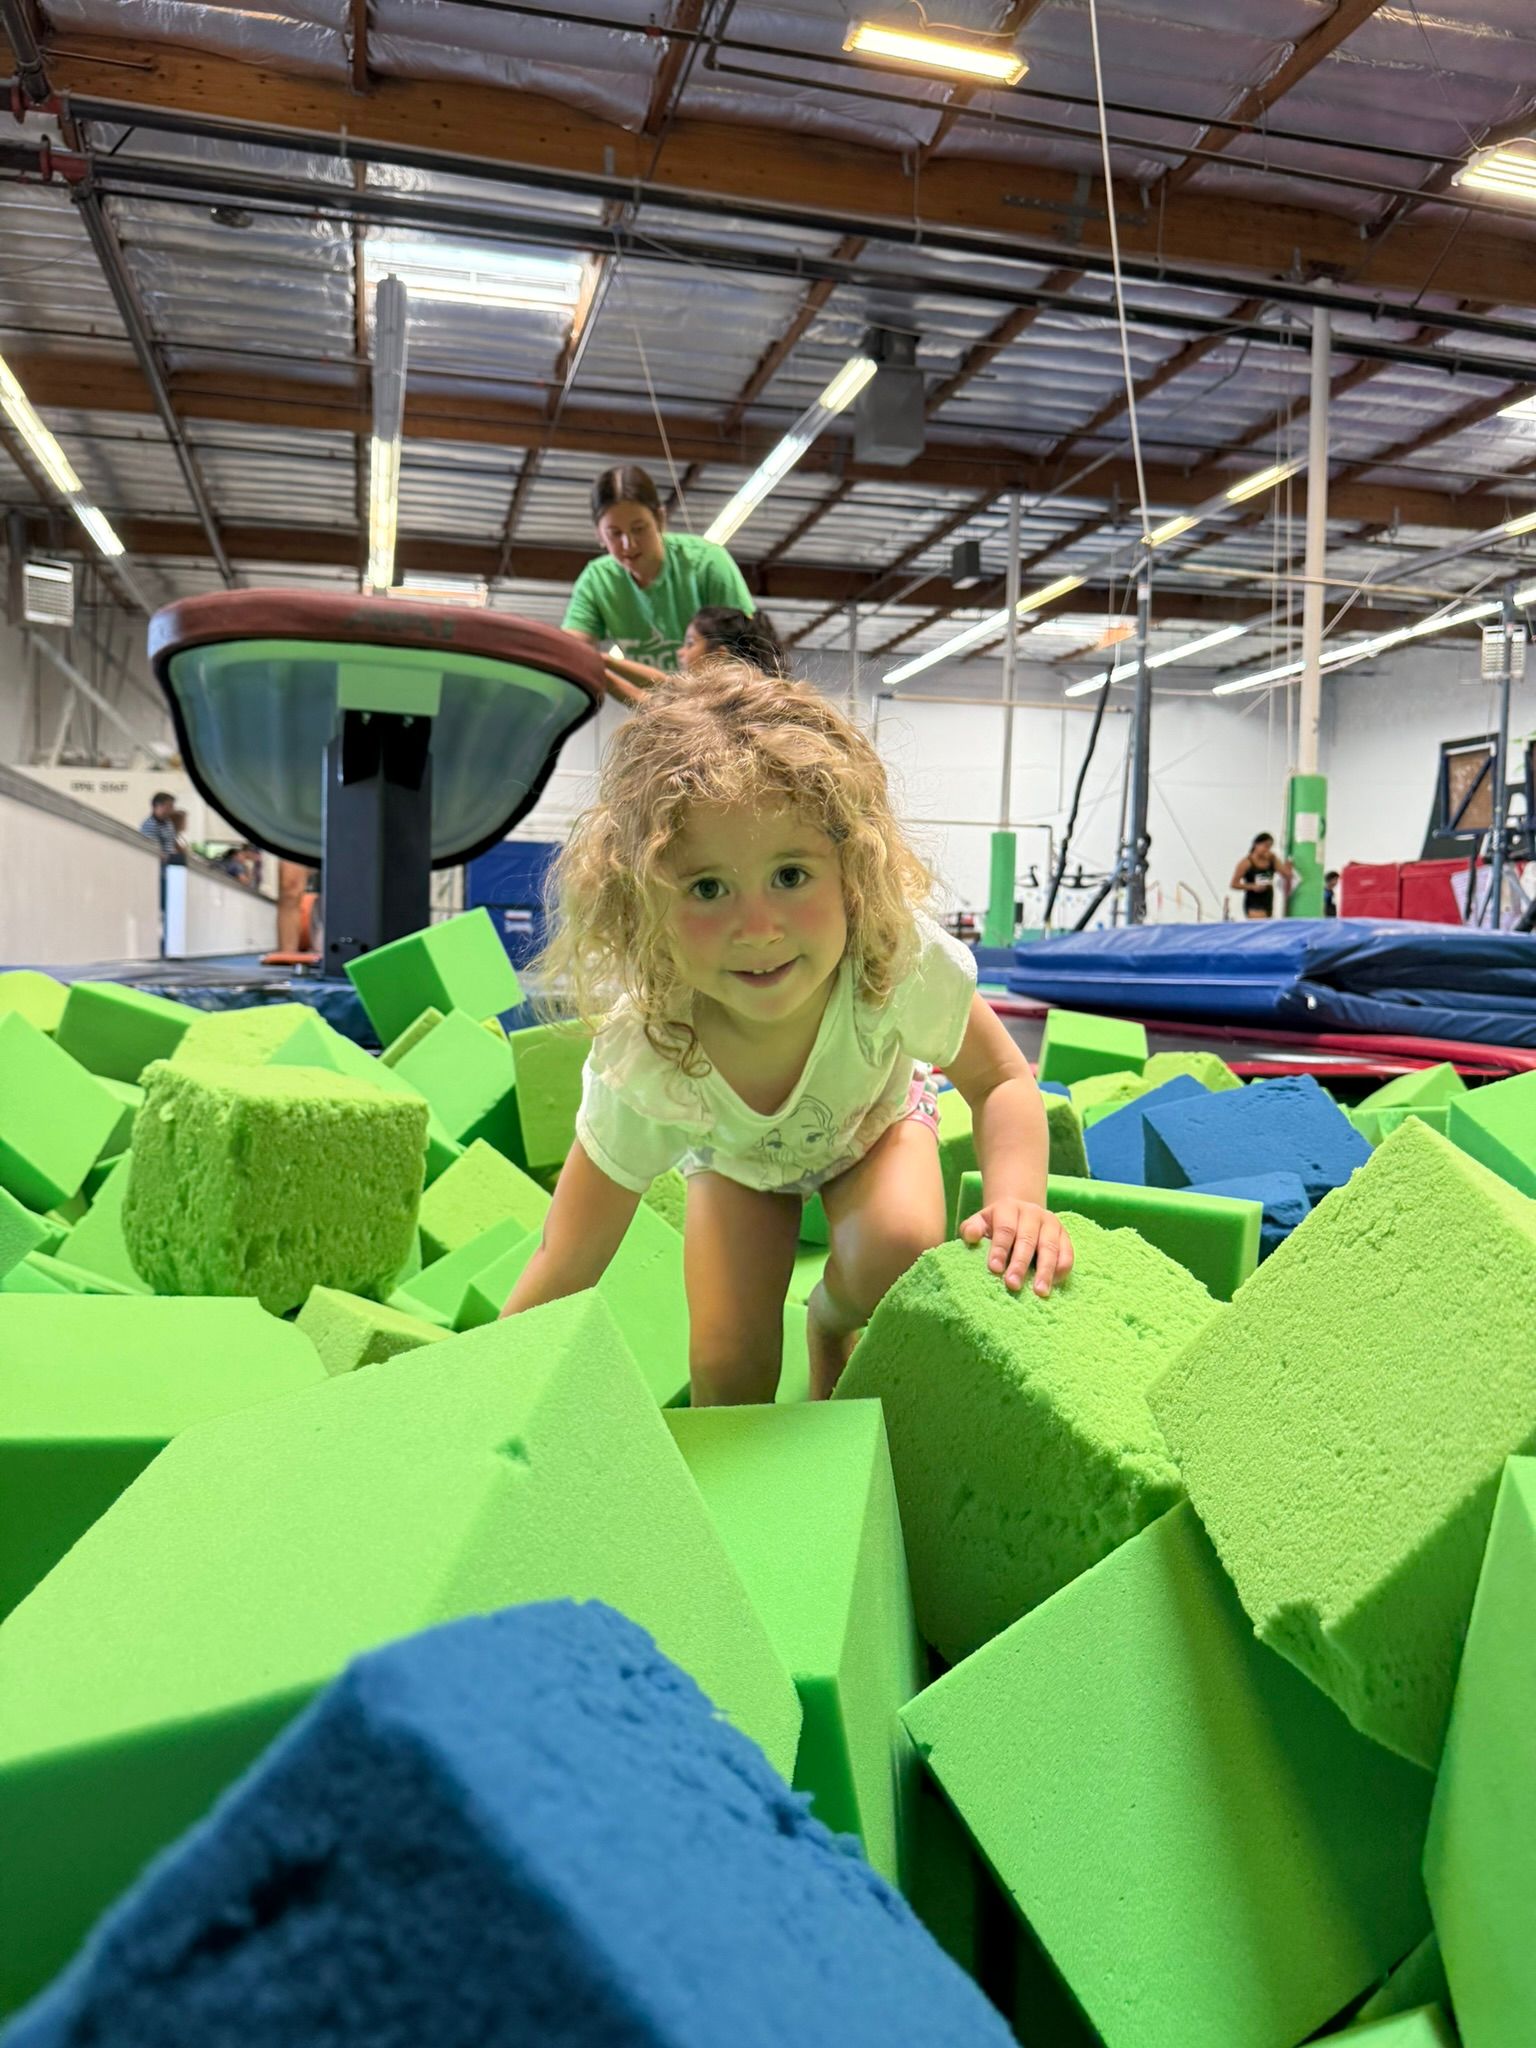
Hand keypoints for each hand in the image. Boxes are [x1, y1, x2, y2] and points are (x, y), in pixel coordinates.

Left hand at [959, 1201, 1073, 1296]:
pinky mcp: (1064, 1235)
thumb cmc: (996, 1224)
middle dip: (1020, 1264)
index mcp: (1009, 1208)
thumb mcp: (980, 1222)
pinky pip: (1067, 1252)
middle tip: (1013, 1285)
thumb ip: (971, 1229)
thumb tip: (970, 1236)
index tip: (994, 1269)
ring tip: (1039, 1292)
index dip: (1000, 1249)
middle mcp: (1032, 1213)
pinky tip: (1054, 1284)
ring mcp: (1051, 1223)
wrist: (1020, 1213)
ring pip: (1050, 1247)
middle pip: (1028, 1239)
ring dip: (1045, 1270)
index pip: (1005, 1229)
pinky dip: (1062, 1268)